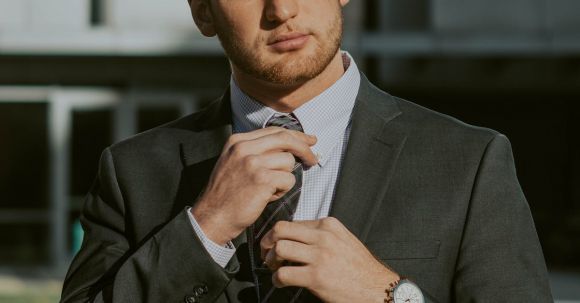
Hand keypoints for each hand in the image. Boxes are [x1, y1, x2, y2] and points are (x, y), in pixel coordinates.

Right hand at [191, 127, 317, 244]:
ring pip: (289, 161)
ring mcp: (253, 162)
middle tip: (313, 159)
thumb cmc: (227, 194)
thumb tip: (289, 146)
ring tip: (270, 189)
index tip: (309, 140)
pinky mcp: (262, 179)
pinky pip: (289, 180)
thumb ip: (256, 151)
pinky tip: (268, 196)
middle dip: (304, 148)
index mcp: (238, 141)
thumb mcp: (234, 163)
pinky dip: (283, 190)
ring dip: (285, 177)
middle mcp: (244, 148)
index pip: (274, 130)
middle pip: (286, 139)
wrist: (212, 217)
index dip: (296, 135)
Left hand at [260, 217, 399, 302]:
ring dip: (271, 260)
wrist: (377, 288)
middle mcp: (323, 237)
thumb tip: (297, 237)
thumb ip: (322, 235)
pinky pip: (284, 273)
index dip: (278, 233)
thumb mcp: (343, 239)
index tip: (274, 242)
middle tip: (267, 253)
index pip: (293, 222)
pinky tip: (281, 282)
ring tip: (275, 268)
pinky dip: (277, 279)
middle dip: (268, 242)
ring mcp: (319, 256)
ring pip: (279, 248)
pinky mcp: (316, 277)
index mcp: (328, 225)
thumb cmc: (360, 267)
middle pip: (281, 230)